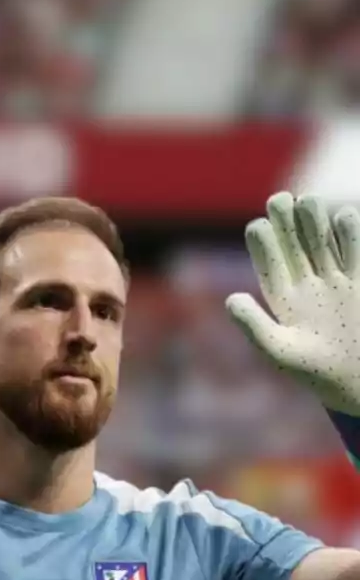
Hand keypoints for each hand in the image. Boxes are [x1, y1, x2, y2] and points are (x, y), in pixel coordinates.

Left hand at [227, 192, 359, 416]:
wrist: (357, 381)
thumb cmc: (315, 372)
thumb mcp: (279, 351)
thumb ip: (254, 326)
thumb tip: (232, 298)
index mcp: (283, 299)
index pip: (269, 264)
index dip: (263, 244)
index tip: (257, 225)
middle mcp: (308, 286)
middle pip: (295, 246)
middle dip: (287, 223)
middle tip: (279, 198)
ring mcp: (337, 282)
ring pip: (323, 244)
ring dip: (315, 223)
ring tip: (306, 200)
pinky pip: (356, 253)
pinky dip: (351, 234)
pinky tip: (342, 217)